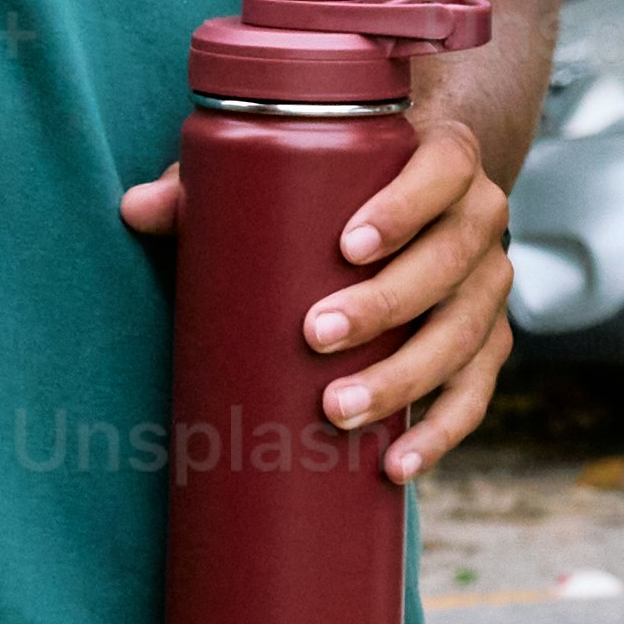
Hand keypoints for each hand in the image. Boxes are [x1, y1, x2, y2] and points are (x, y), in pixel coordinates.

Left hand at [117, 107, 518, 483]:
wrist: (414, 208)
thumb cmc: (338, 186)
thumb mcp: (283, 174)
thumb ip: (212, 185)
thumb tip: (135, 210)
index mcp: (444, 159)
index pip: (446, 168)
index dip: (406, 206)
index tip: (347, 245)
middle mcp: (481, 221)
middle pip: (452, 262)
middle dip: (387, 304)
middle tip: (316, 335)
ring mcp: (489, 288)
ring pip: (465, 336)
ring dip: (405, 378)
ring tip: (339, 411)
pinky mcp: (486, 346)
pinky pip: (475, 394)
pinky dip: (440, 432)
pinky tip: (395, 463)